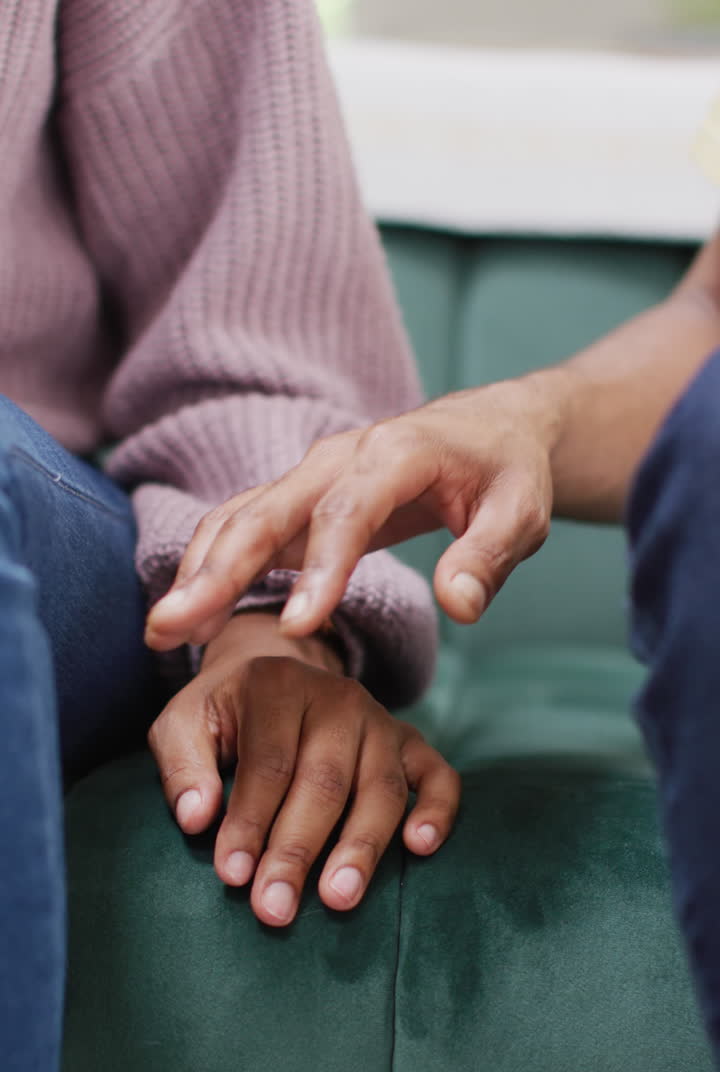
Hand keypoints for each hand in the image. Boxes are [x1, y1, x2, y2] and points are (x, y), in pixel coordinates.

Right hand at [145, 377, 559, 651]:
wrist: (491, 428)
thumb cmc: (508, 471)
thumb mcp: (521, 512)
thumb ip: (489, 557)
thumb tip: (459, 607)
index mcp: (397, 454)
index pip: (349, 513)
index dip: (320, 570)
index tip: (294, 628)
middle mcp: (340, 457)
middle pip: (268, 511)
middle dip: (217, 571)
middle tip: (171, 628)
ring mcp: (312, 474)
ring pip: (241, 518)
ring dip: (198, 571)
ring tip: (162, 632)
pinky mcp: (301, 497)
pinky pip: (244, 526)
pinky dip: (211, 565)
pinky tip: (190, 613)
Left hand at [147, 612, 459, 925]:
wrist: (272, 677)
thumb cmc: (222, 715)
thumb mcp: (182, 723)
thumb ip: (182, 766)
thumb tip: (197, 818)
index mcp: (278, 685)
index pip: (268, 763)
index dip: (250, 821)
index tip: (232, 875)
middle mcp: (338, 698)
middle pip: (324, 781)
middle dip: (298, 850)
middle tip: (275, 908)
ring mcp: (381, 720)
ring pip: (381, 788)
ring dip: (361, 847)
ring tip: (338, 899)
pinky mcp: (411, 744)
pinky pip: (439, 776)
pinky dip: (438, 811)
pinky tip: (421, 849)